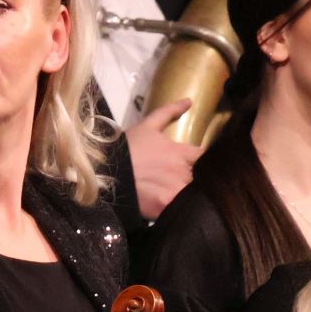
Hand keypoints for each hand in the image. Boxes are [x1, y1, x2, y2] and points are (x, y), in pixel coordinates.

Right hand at [124, 101, 203, 220]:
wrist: (106, 172)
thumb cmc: (127, 148)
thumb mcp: (147, 126)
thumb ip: (169, 112)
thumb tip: (189, 101)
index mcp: (181, 153)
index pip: (204, 157)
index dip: (202, 162)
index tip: (195, 165)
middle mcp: (183, 171)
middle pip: (200, 179)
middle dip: (194, 181)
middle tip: (179, 183)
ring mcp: (176, 190)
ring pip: (192, 195)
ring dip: (187, 196)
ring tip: (177, 198)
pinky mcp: (167, 206)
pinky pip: (180, 209)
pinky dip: (179, 209)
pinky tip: (172, 210)